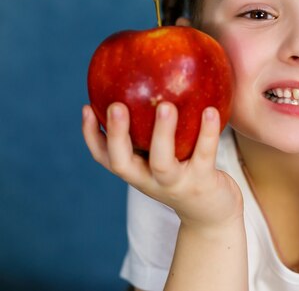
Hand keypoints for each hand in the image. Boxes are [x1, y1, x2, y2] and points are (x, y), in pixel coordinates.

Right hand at [82, 102, 242, 229]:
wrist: (212, 214)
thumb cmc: (185, 175)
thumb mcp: (164, 157)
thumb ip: (153, 131)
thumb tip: (152, 83)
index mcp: (136, 171)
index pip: (104, 157)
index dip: (91, 135)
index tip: (86, 107)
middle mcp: (150, 180)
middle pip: (123, 163)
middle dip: (116, 135)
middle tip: (116, 106)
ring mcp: (176, 184)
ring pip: (162, 162)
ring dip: (161, 133)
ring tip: (166, 106)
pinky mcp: (202, 183)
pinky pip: (204, 155)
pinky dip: (207, 133)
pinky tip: (211, 110)